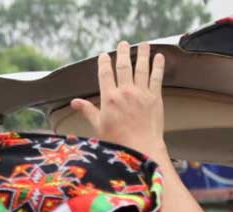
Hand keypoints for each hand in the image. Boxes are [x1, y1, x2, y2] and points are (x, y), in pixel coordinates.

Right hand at [70, 41, 165, 158]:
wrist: (140, 147)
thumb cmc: (118, 140)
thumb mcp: (98, 126)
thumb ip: (88, 111)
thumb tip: (74, 102)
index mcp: (109, 98)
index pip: (105, 74)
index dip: (104, 63)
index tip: (104, 56)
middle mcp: (125, 92)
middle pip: (123, 66)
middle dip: (123, 53)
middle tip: (123, 44)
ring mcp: (141, 93)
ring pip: (141, 68)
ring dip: (142, 54)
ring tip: (142, 44)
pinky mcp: (155, 97)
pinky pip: (156, 77)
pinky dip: (158, 66)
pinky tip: (159, 57)